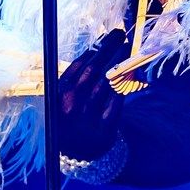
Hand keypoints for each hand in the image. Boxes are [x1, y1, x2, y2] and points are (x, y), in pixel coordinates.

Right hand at [53, 29, 129, 161]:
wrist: (78, 155)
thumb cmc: (70, 120)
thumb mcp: (61, 101)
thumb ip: (73, 79)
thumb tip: (95, 51)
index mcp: (58, 97)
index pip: (78, 66)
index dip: (94, 49)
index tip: (104, 38)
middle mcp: (72, 105)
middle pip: (94, 69)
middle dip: (108, 48)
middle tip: (119, 33)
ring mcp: (89, 116)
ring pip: (108, 81)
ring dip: (119, 61)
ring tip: (126, 47)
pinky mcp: (106, 126)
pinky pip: (118, 98)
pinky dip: (124, 82)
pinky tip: (130, 70)